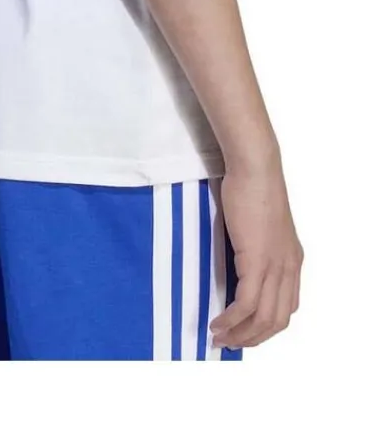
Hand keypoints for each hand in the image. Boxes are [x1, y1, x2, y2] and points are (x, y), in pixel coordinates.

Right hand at [210, 156, 302, 349]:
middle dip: (253, 338)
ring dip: (241, 334)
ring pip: (263, 318)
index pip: (285, 308)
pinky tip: (218, 322)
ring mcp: (275, 268)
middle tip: (229, 342)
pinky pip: (246, 304)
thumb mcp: (259, 225)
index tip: (244, 331)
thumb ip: (256, 246)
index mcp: (292, 261)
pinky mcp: (257, 263)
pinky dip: (232, 319)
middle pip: (277, 321)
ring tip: (219, 337)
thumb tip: (237, 261)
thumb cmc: (252, 187)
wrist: (255, 169)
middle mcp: (289, 269)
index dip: (266, 326)